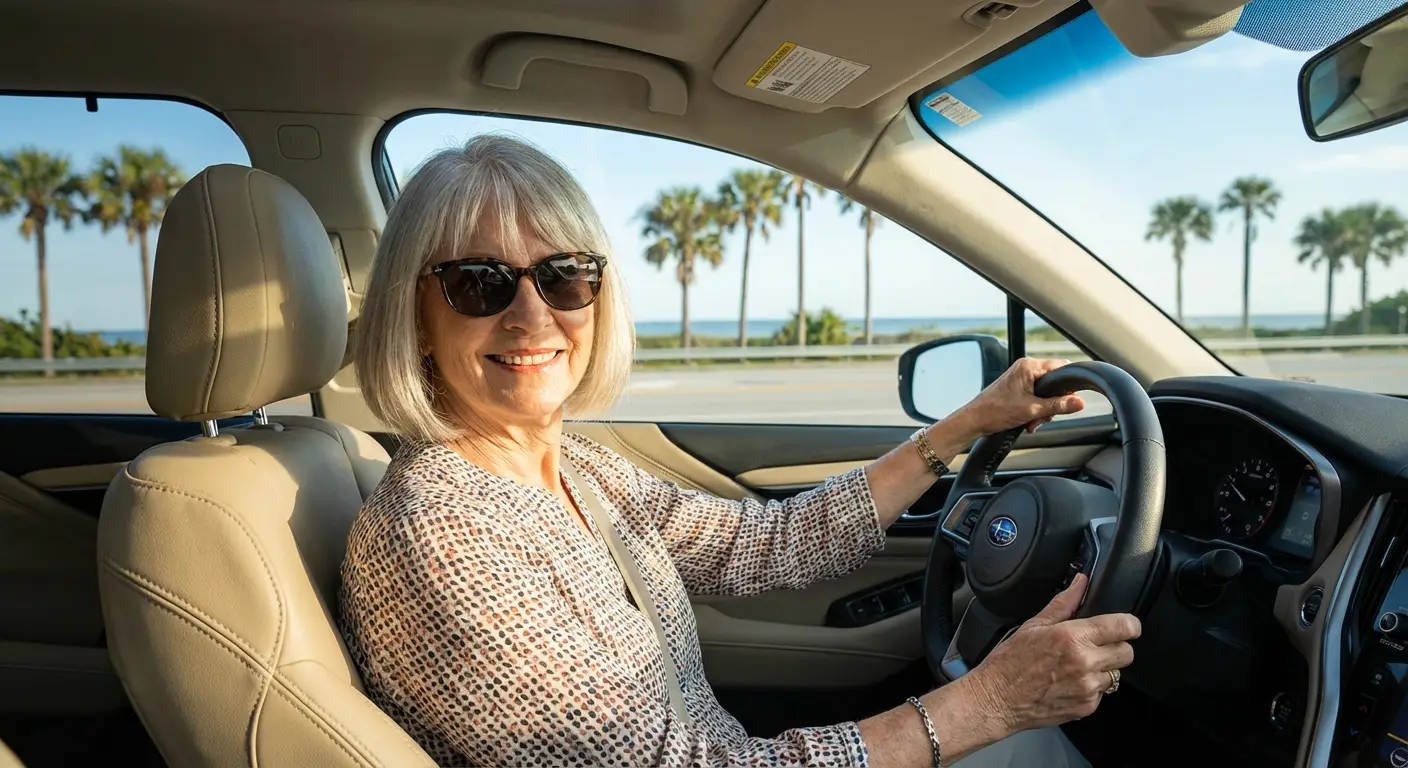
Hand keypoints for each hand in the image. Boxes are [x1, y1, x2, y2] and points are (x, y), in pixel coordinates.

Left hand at [951, 357, 1085, 437]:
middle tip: (1043, 417)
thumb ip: (1058, 405)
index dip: (1068, 385)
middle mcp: (1025, 369)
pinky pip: (1035, 398)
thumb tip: (1079, 402)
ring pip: (1045, 393)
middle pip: (1054, 383)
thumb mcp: (1032, 410)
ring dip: (1042, 411)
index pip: (1061, 367)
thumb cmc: (995, 411)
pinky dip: (1034, 411)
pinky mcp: (1017, 388)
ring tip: (1032, 421)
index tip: (1070, 400)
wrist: (974, 421)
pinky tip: (1028, 422)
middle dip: (1052, 404)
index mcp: (1029, 367)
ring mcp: (1020, 378)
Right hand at [965, 574, 1139, 732]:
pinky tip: (1069, 683)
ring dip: (1103, 669)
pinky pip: (1102, 693)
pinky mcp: (1086, 707)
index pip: (1124, 627)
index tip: (1126, 625)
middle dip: (1116, 647)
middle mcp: (1085, 662)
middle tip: (1095, 646)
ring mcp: (1087, 688)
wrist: (996, 700)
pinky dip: (1091, 688)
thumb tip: (1080, 582)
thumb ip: (1063, 603)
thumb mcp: (1034, 625)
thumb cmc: (1009, 662)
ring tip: (1076, 667)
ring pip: (1116, 674)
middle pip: (1127, 652)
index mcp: (1073, 637)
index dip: (1129, 624)